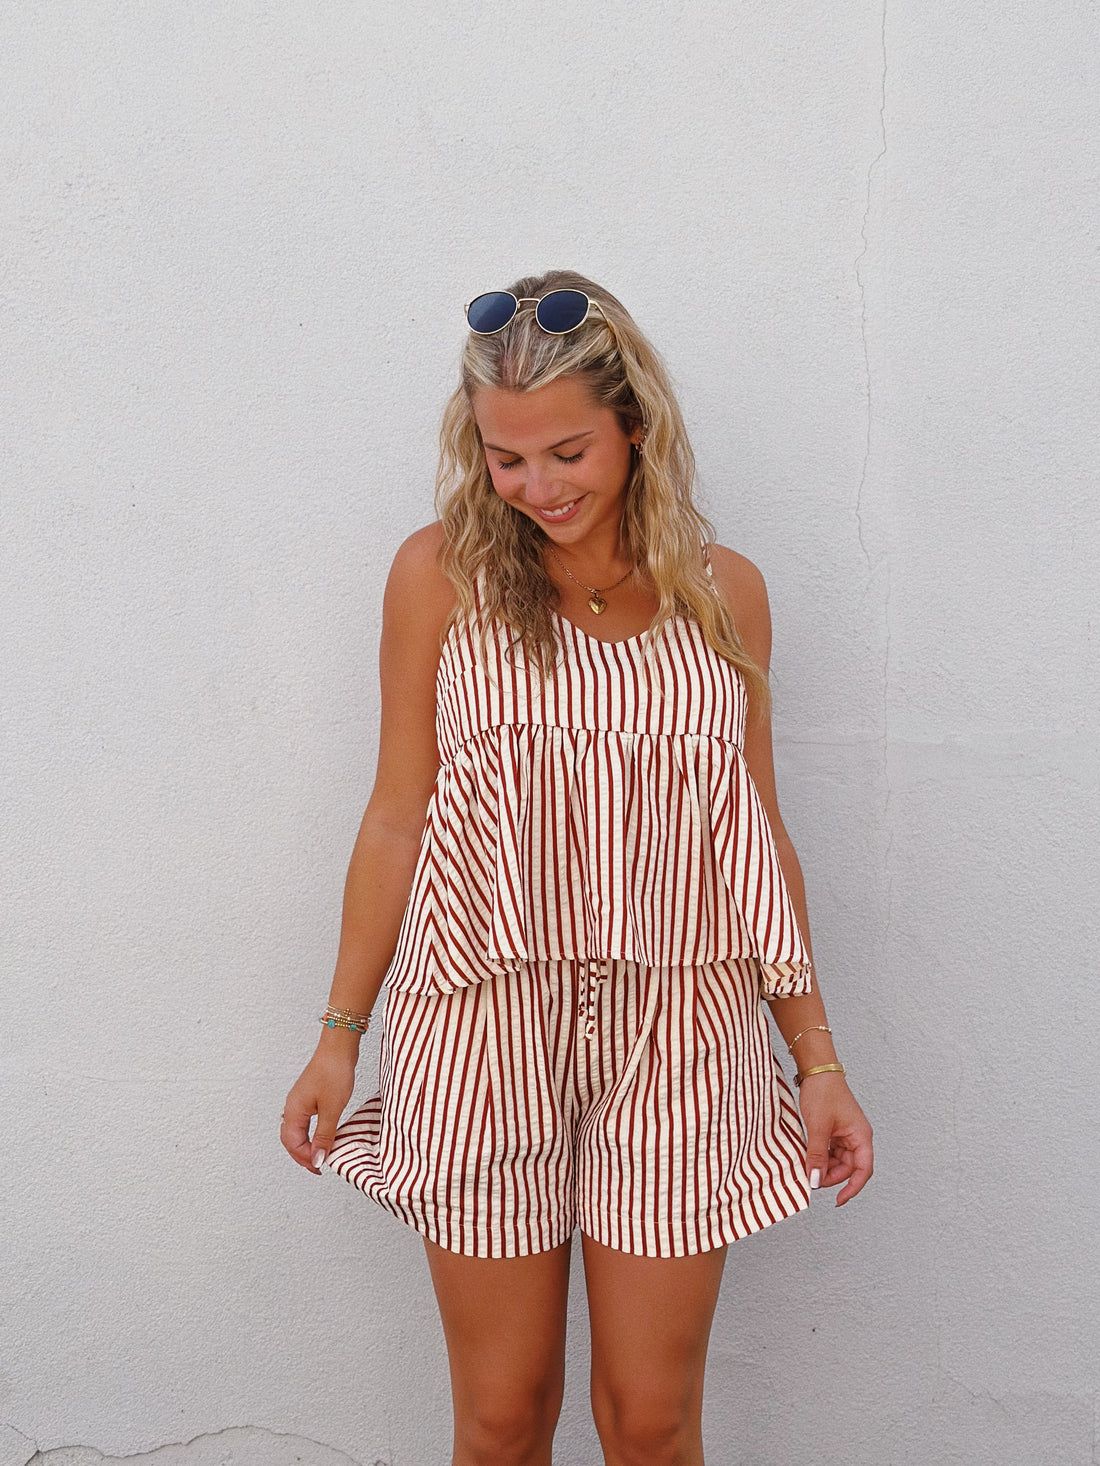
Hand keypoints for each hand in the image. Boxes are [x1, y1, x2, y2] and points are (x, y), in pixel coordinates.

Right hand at [280, 1044, 356, 1174]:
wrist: (338, 1048)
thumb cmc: (334, 1072)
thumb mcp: (332, 1109)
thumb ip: (324, 1136)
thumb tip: (318, 1158)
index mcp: (294, 1111)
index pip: (293, 1144)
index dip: (307, 1158)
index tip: (322, 1166)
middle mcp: (292, 1107)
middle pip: (290, 1140)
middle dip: (302, 1156)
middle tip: (318, 1166)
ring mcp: (299, 1101)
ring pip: (295, 1131)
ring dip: (305, 1146)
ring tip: (319, 1156)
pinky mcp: (308, 1096)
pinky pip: (303, 1122)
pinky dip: (310, 1134)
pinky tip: (320, 1136)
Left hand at [798, 1074, 872, 1205]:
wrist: (816, 1070)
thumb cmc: (823, 1092)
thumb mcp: (818, 1127)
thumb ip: (817, 1155)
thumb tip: (815, 1180)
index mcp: (861, 1136)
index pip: (863, 1170)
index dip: (852, 1188)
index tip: (838, 1200)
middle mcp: (857, 1136)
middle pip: (849, 1168)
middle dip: (831, 1175)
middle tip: (812, 1177)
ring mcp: (846, 1134)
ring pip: (838, 1161)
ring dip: (824, 1166)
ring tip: (808, 1164)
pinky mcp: (835, 1130)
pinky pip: (831, 1151)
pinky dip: (820, 1156)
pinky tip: (808, 1155)